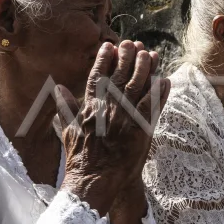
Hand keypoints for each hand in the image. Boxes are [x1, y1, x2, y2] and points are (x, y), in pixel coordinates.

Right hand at [57, 40, 171, 214]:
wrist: (94, 179)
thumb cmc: (80, 157)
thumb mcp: (69, 130)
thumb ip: (66, 107)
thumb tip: (58, 88)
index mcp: (91, 106)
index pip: (98, 76)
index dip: (104, 59)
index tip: (110, 45)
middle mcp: (109, 108)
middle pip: (120, 76)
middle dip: (127, 58)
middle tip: (133, 43)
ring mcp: (126, 118)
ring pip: (138, 87)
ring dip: (145, 69)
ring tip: (151, 54)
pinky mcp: (141, 129)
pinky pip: (153, 106)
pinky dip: (160, 92)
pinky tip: (165, 80)